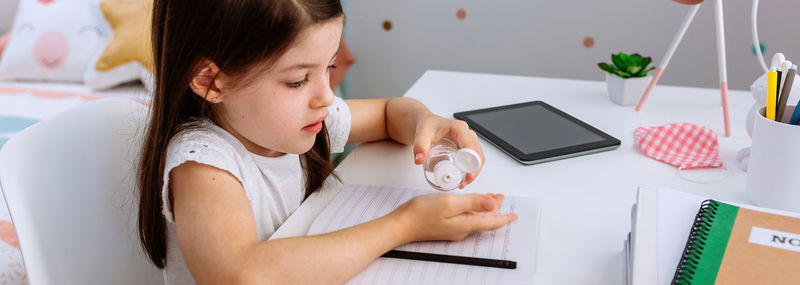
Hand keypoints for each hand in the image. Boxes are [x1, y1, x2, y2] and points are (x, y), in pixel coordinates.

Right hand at [390, 193, 517, 242]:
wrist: (401, 225)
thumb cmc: (421, 213)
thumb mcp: (450, 203)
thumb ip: (472, 203)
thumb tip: (491, 204)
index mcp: (465, 224)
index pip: (491, 222)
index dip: (504, 217)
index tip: (514, 215)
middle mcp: (461, 229)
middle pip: (484, 219)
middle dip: (494, 209)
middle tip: (501, 198)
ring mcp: (452, 229)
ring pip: (474, 218)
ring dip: (483, 209)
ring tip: (489, 200)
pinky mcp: (444, 226)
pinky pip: (464, 218)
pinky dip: (471, 210)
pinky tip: (468, 205)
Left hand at [412, 115, 485, 187]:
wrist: (427, 124)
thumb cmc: (427, 126)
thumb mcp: (421, 134)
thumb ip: (420, 146)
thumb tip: (419, 159)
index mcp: (459, 129)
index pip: (470, 147)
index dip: (471, 163)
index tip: (467, 175)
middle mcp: (467, 134)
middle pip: (477, 155)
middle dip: (473, 171)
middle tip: (463, 182)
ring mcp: (469, 141)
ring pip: (478, 158)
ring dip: (473, 172)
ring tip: (462, 183)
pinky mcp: (467, 146)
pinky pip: (474, 159)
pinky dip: (471, 170)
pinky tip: (463, 178)